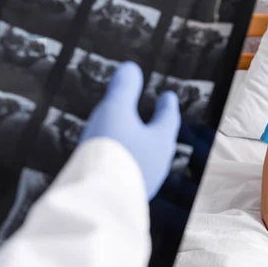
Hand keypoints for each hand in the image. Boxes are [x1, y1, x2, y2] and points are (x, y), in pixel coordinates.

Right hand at [80, 61, 180, 198]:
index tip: (168, 96)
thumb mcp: (116, 109)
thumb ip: (124, 88)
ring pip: (148, 158)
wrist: (98, 198)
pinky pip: (133, 173)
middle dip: (157, 127)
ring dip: (142, 146)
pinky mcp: (128, 195)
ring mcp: (146, 182)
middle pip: (161, 139)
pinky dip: (129, 163)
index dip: (167, 104)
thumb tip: (132, 68)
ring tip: (135, 140)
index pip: (169, 117)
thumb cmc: (112, 149)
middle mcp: (158, 162)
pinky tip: (117, 164)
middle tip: (157, 118)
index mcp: (161, 139)